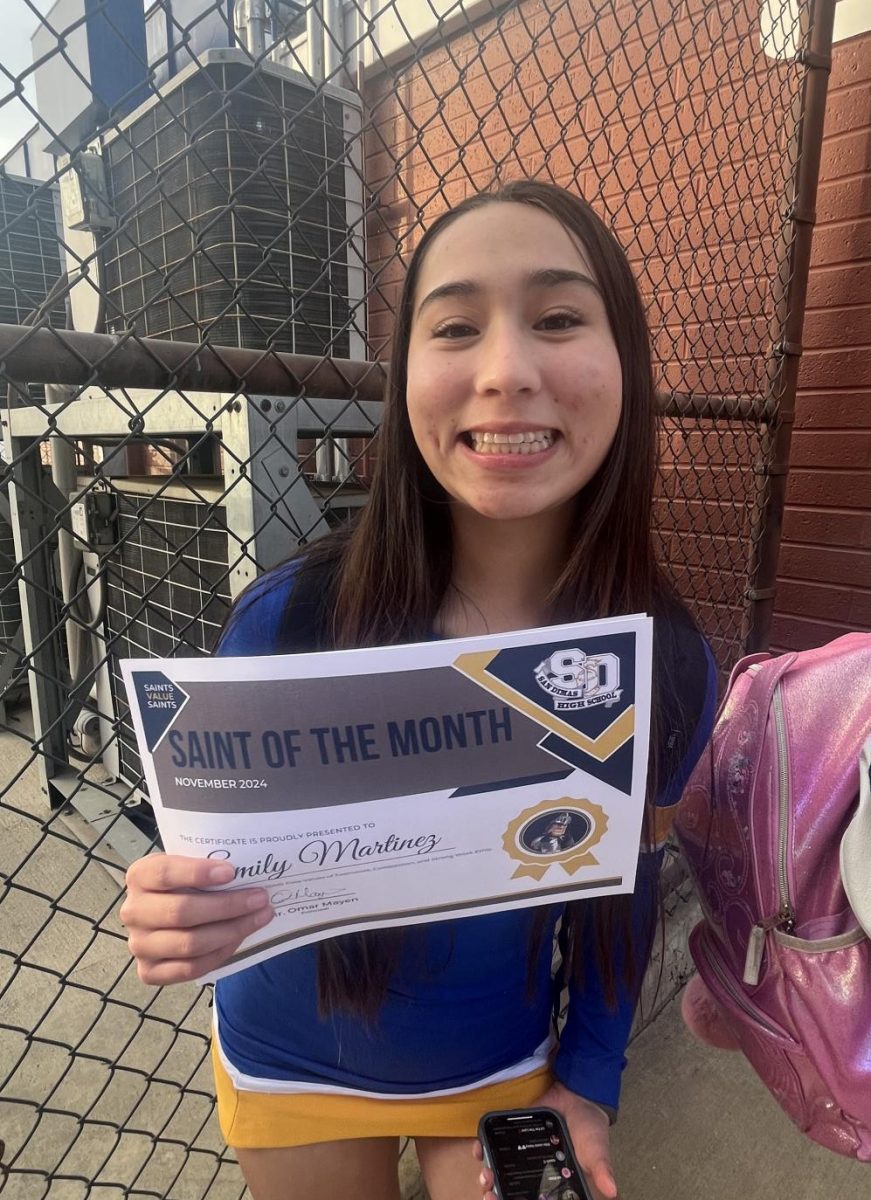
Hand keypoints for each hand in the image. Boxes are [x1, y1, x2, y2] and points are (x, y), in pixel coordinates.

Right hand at [120, 854, 272, 984]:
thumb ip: (207, 863)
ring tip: (260, 917)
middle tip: (260, 898)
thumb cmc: (185, 882)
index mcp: (139, 876)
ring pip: (189, 943)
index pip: (164, 873)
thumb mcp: (188, 863)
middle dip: (227, 905)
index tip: (231, 872)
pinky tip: (240, 938)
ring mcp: (139, 945)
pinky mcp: (149, 972)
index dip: (197, 873)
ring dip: (231, 931)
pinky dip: (220, 953)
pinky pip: (190, 968)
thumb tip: (248, 867)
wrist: (169, 911)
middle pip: (182, 911)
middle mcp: (133, 911)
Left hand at [473, 1080, 616, 1199]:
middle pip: (512, 1190)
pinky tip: (479, 1150)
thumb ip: (602, 1170)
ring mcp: (522, 1152)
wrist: (577, 1092)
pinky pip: (494, 1144)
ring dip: (488, 1177)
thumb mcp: (597, 1150)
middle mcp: (535, 1172)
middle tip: (490, 1194)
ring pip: (500, 1171)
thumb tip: (613, 1192)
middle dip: (498, 1195)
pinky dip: (484, 1149)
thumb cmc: (589, 1127)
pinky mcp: (513, 1133)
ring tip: (486, 1176)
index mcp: (554, 1183)